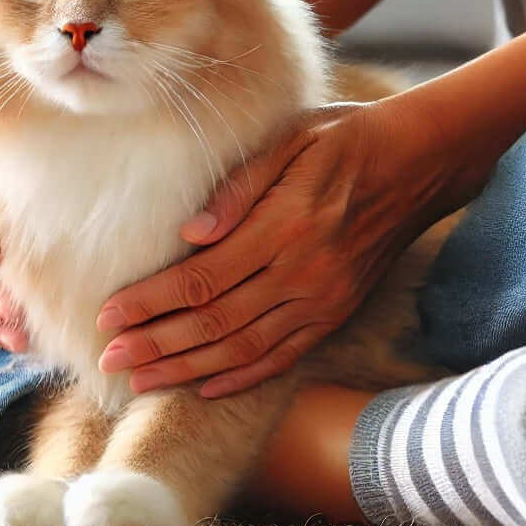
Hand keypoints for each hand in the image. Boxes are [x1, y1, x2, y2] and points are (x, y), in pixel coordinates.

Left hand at [96, 96, 452, 398]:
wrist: (417, 163)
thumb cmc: (343, 139)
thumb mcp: (290, 139)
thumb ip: (238, 188)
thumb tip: (188, 231)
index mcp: (285, 226)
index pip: (202, 278)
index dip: (150, 302)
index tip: (108, 316)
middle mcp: (304, 274)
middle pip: (215, 322)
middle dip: (156, 345)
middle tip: (109, 360)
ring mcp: (323, 300)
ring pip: (244, 349)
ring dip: (187, 369)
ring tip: (141, 382)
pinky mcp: (336, 314)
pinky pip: (283, 357)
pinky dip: (242, 377)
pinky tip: (204, 387)